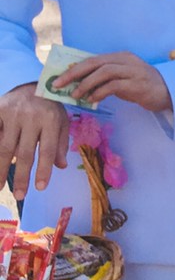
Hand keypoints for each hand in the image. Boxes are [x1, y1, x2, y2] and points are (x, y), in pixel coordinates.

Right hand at [0, 85, 68, 199]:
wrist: (31, 83)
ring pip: (4, 147)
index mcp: (51, 120)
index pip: (47, 150)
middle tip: (19, 195)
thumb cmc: (49, 107)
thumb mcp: (61, 122)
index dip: (44, 170)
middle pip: (24, 152)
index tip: (40, 188)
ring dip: (0, 170)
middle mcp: (31, 117)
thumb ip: (59, 144)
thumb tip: (62, 167)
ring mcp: (12, 114)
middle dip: (21, 176)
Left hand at [56, 51, 172, 110]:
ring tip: (76, 95)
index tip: (58, 78)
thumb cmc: (142, 86)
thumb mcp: (122, 78)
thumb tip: (78, 84)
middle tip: (59, 85)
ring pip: (104, 72)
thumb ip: (104, 78)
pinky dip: (100, 92)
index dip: (73, 68)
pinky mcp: (138, 84)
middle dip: (74, 73)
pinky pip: (114, 86)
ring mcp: (133, 71)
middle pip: (95, 63)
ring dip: (86, 84)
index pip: (92, 59)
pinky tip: (93, 100)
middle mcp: (126, 60)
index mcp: (121, 57)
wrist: (169, 93)